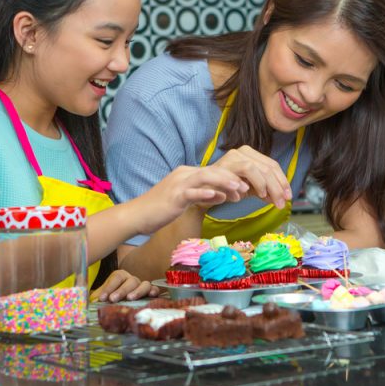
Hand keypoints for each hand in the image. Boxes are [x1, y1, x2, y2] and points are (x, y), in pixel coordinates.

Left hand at [92, 268, 160, 301]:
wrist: (118, 303)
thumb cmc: (110, 298)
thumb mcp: (101, 296)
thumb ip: (96, 297)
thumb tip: (87, 303)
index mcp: (119, 276)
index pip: (115, 278)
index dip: (109, 287)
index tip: (102, 298)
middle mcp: (131, 279)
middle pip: (130, 281)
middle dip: (121, 290)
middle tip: (113, 299)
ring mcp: (142, 285)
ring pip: (143, 284)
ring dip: (137, 291)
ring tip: (130, 298)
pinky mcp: (150, 292)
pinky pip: (154, 289)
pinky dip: (154, 291)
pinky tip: (151, 295)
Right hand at [134, 165, 249, 231]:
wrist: (137, 215)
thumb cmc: (161, 209)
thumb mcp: (186, 199)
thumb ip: (203, 195)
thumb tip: (221, 195)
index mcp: (187, 174)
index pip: (214, 171)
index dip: (231, 178)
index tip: (246, 187)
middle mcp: (183, 174)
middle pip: (213, 171)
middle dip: (232, 178)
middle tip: (247, 188)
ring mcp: (178, 184)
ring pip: (205, 177)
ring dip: (224, 182)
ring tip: (239, 189)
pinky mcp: (173, 197)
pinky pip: (191, 192)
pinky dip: (205, 193)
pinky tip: (217, 197)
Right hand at [213, 146, 291, 208]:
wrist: (202, 191)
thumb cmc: (226, 188)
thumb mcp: (250, 189)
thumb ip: (265, 191)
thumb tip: (282, 198)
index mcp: (251, 155)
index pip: (273, 166)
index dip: (283, 181)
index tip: (288, 196)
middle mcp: (241, 152)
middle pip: (267, 168)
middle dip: (277, 187)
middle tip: (281, 203)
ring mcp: (230, 158)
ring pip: (255, 168)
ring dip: (264, 184)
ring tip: (267, 198)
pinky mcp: (222, 166)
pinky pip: (238, 172)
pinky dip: (249, 183)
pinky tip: (251, 194)